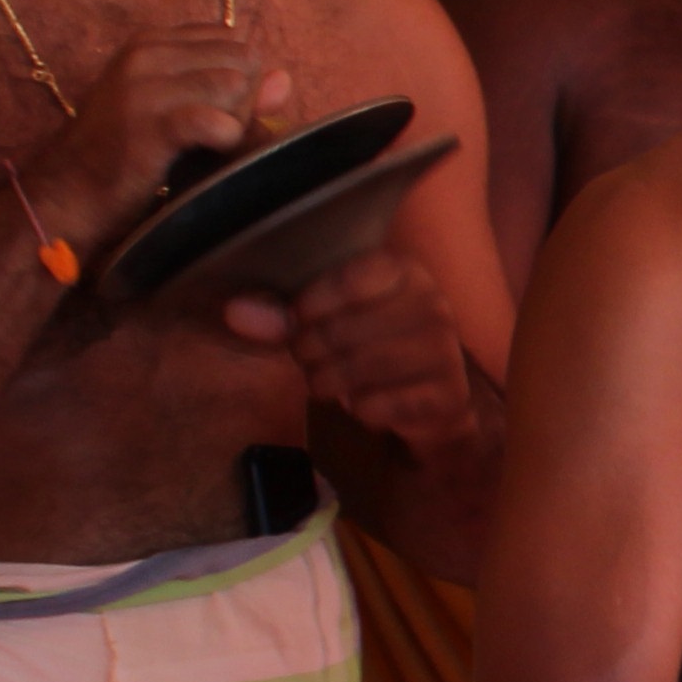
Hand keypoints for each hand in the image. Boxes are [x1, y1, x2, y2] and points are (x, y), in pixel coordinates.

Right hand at [31, 25, 287, 253]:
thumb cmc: (128, 153)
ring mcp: (144, 86)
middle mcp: (146, 53)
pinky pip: (219, 121)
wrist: (67, 193)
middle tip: (208, 131)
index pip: (233, 40)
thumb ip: (234, 91)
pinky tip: (202, 152)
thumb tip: (284, 78)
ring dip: (234, 120)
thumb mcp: (179, 109)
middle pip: (243, 59)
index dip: (238, 77)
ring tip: (202, 142)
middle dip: (243, 99)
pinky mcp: (149, 124)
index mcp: (152, 41)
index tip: (209, 108)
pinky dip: (225, 141)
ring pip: (236, 86)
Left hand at [224, 245, 479, 455]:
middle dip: (310, 351)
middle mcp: (432, 306)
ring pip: (360, 369)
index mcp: (404, 272)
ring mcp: (444, 351)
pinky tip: (360, 402)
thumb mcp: (327, 319)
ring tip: (325, 380)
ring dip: (328, 381)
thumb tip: (235, 312)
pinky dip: (358, 409)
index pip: (349, 278)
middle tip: (306, 358)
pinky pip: (378, 405)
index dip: (310, 304)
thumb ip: (279, 312)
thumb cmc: (370, 344)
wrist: (430, 396)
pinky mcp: (446, 395)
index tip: (298, 319)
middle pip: (344, 329)